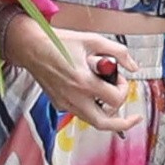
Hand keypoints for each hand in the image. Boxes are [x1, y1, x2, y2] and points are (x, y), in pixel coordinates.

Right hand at [2, 15, 142, 132]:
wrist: (32, 47)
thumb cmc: (59, 43)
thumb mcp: (93, 41)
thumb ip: (118, 52)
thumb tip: (132, 66)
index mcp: (84, 82)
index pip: (115, 99)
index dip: (124, 89)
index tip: (120, 78)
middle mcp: (74, 97)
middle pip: (104, 123)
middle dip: (122, 122)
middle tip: (132, 117)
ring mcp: (65, 103)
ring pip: (92, 121)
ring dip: (106, 114)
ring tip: (111, 99)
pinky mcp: (58, 104)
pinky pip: (80, 113)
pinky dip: (91, 108)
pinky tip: (93, 93)